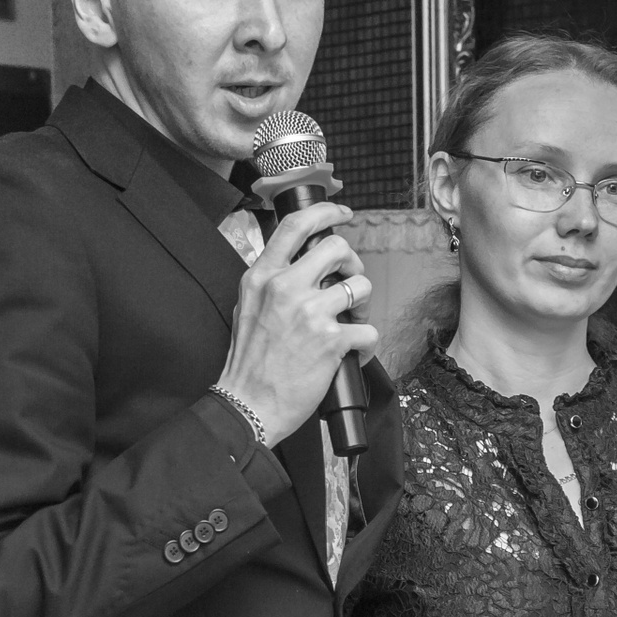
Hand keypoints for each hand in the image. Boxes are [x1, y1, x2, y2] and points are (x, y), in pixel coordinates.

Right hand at [212, 202, 377, 446]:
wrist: (248, 404)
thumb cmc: (248, 362)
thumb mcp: (247, 307)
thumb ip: (271, 283)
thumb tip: (301, 267)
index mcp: (261, 277)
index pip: (296, 226)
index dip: (325, 212)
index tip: (342, 213)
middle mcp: (285, 287)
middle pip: (337, 247)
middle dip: (353, 263)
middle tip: (350, 282)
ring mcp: (309, 312)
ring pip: (361, 285)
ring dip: (363, 305)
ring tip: (350, 323)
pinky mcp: (331, 340)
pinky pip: (368, 330)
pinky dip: (366, 344)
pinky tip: (352, 354)